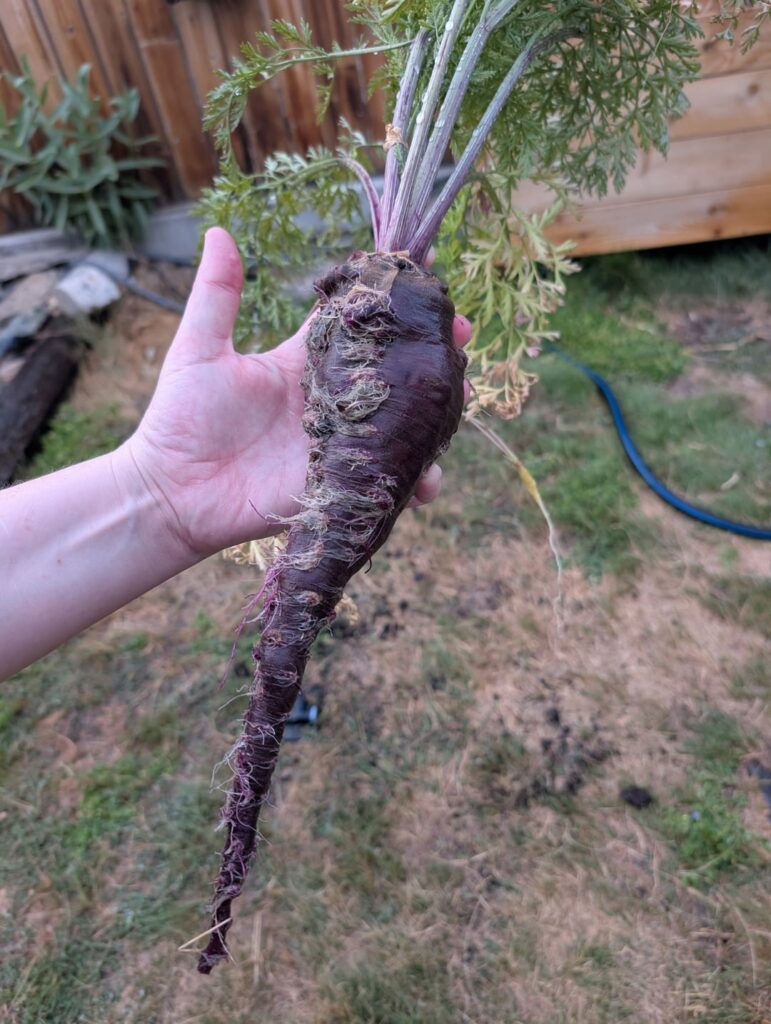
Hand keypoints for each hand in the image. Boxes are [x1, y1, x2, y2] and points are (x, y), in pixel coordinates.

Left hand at [122, 228, 471, 557]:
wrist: (172, 491)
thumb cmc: (181, 419)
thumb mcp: (199, 350)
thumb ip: (217, 295)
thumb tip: (219, 230)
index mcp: (306, 361)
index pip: (359, 321)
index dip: (392, 298)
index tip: (427, 267)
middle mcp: (333, 400)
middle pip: (395, 370)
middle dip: (433, 352)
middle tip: (459, 333)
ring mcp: (342, 443)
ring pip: (404, 423)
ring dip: (438, 411)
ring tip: (460, 393)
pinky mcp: (343, 483)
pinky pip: (390, 480)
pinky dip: (417, 480)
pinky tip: (428, 475)